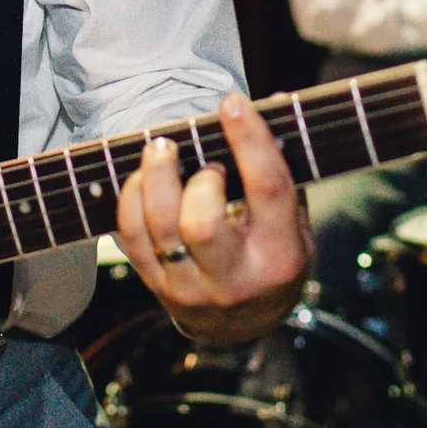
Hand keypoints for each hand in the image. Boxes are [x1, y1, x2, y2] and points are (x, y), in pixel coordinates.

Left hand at [116, 93, 314, 345]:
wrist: (243, 326)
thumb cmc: (272, 257)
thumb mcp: (294, 224)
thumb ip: (283, 170)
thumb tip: (274, 101)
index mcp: (280, 257)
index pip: (269, 190)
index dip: (250, 141)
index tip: (232, 104)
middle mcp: (236, 280)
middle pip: (202, 223)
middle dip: (198, 178)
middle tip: (204, 161)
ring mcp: (192, 289)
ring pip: (161, 229)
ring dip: (155, 177)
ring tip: (161, 149)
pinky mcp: (159, 288)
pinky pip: (132, 238)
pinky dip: (132, 200)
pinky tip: (143, 179)